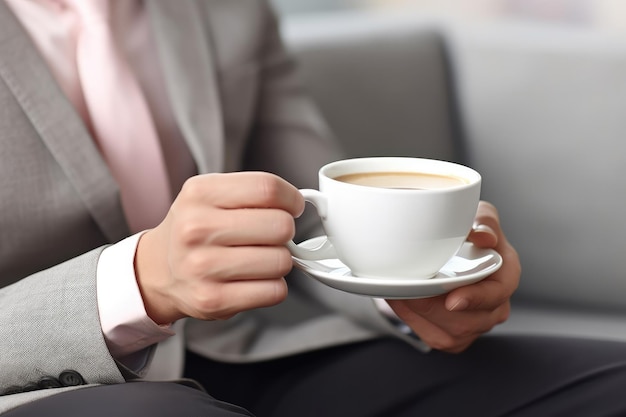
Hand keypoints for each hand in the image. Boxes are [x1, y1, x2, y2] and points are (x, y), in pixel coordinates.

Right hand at [134, 172, 303, 324]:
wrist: (157, 270)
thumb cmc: (194, 230)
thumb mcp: (210, 195)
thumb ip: (252, 192)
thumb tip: (298, 202)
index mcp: (200, 194)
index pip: (268, 188)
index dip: (291, 198)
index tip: (293, 206)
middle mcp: (197, 228)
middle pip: (280, 226)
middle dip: (285, 232)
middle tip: (270, 236)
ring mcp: (204, 267)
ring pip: (281, 261)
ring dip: (280, 261)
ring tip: (258, 258)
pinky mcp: (213, 300)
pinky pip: (274, 291)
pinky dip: (274, 286)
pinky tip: (254, 279)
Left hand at [386, 201, 519, 352]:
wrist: (452, 249)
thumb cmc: (469, 233)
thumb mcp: (480, 216)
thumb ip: (485, 222)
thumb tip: (483, 236)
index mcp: (505, 273)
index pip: (498, 293)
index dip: (476, 299)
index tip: (452, 300)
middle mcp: (495, 304)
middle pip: (468, 320)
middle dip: (432, 307)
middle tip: (407, 288)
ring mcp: (476, 323)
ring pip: (450, 334)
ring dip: (419, 314)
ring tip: (400, 292)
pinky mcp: (456, 335)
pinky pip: (434, 337)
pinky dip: (413, 320)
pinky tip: (402, 301)